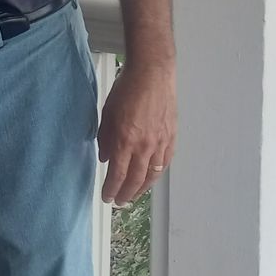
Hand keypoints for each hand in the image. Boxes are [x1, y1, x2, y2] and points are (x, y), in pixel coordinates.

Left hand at [96, 60, 175, 205]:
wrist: (152, 73)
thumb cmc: (127, 89)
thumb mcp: (107, 113)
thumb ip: (104, 138)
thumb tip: (104, 158)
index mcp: (124, 140)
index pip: (117, 174)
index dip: (111, 189)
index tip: (107, 197)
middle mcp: (144, 146)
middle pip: (135, 180)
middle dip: (126, 194)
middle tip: (119, 202)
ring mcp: (160, 143)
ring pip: (152, 175)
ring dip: (142, 189)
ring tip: (134, 195)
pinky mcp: (171, 137)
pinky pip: (164, 163)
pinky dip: (157, 174)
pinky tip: (151, 178)